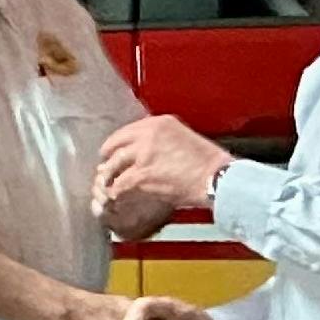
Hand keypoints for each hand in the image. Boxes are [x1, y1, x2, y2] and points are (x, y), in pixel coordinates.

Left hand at [93, 114, 233, 214]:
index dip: (116, 143)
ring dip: (108, 176)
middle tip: (105, 168)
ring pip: (114, 164)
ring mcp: (143, 154)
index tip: (112, 150)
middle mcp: (148, 134)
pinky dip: (115, 191)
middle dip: (108, 158)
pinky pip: (120, 183)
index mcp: (159, 123)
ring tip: (107, 184)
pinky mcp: (142, 174)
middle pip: (116, 144)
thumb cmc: (207, 162)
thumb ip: (162, 139)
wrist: (215, 177)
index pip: (127, 130)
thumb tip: (146, 150)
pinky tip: (115, 196)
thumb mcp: (183, 138)